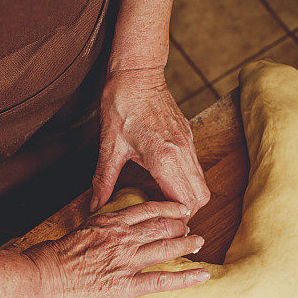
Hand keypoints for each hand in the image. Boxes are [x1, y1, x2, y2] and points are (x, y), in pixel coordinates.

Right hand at [25, 200, 207, 297]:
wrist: (42, 281)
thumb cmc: (49, 260)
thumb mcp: (74, 234)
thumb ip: (92, 232)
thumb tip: (97, 236)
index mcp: (108, 223)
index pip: (144, 209)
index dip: (165, 208)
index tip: (177, 208)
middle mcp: (121, 238)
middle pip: (160, 226)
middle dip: (179, 224)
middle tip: (191, 226)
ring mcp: (126, 261)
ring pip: (166, 247)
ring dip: (186, 244)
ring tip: (199, 242)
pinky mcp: (125, 285)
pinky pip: (162, 281)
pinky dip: (186, 278)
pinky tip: (202, 276)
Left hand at [92, 68, 210, 215]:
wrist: (138, 71)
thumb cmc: (122, 104)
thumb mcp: (109, 147)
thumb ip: (104, 180)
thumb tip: (95, 205)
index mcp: (164, 158)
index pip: (184, 202)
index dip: (176, 219)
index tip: (160, 225)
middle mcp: (182, 153)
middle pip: (200, 198)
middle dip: (186, 214)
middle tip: (165, 221)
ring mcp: (188, 144)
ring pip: (201, 184)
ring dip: (188, 199)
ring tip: (166, 206)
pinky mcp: (189, 137)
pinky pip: (196, 170)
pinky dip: (187, 184)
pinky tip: (167, 185)